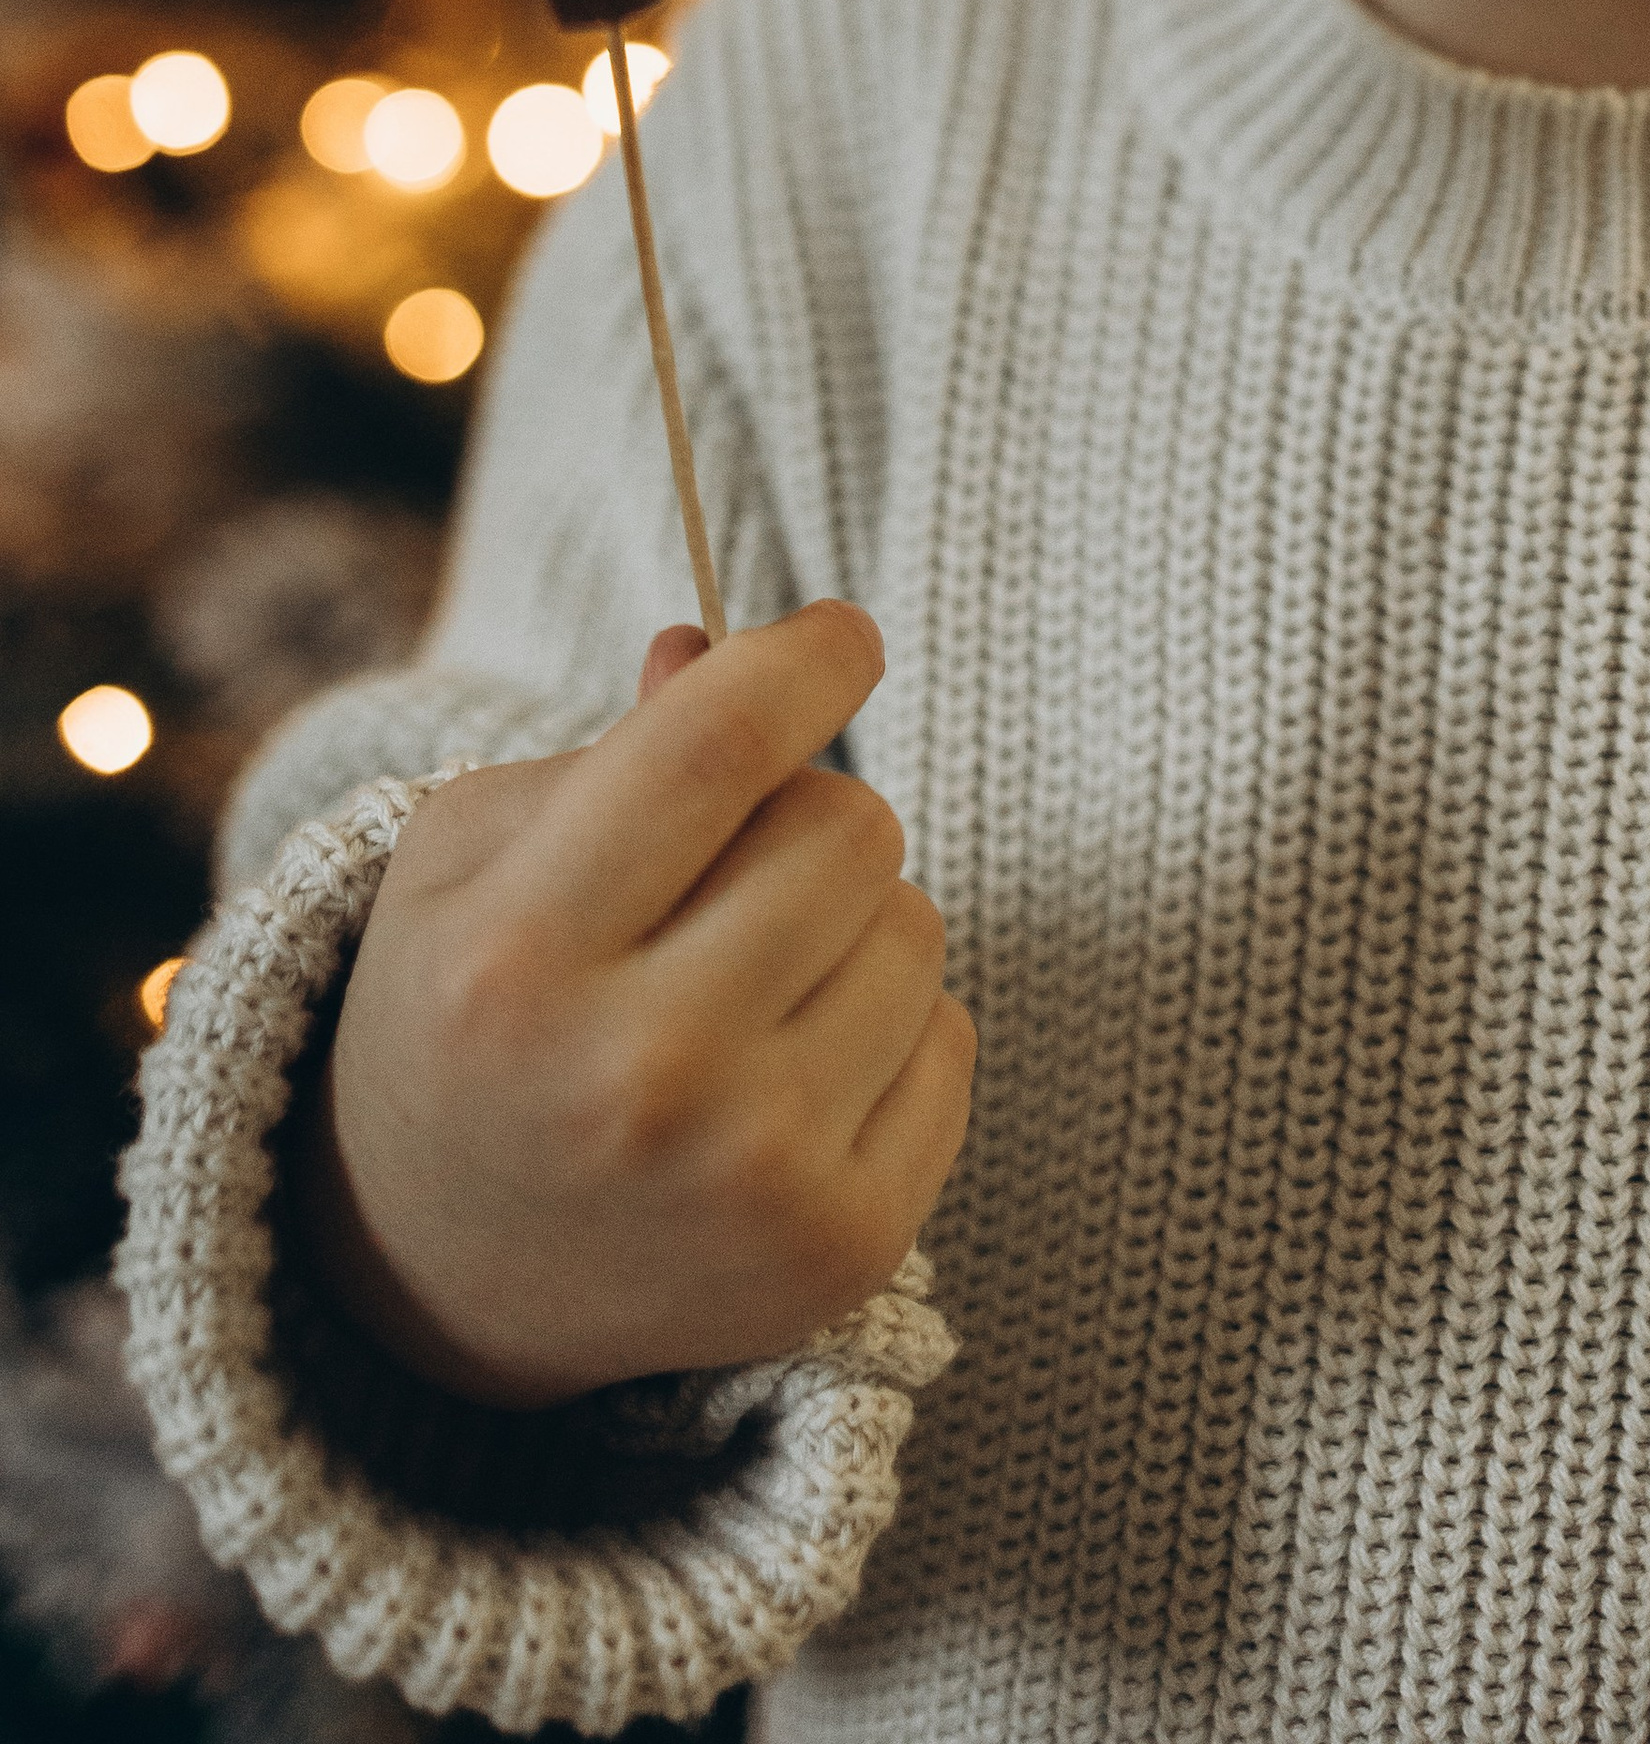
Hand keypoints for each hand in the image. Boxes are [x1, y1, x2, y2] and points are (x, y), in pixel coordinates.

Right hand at [295, 602, 975, 1407]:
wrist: (438, 1275)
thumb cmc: (469, 1014)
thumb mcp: (479, 856)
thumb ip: (616, 742)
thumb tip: (719, 645)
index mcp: (518, 956)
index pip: (721, 743)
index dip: (807, 658)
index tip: (844, 636)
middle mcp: (638, 1078)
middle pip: (847, 827)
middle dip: (808, 814)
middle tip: (739, 868)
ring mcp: (751, 1176)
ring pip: (916, 929)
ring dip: (853, 925)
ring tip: (749, 984)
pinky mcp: (842, 1247)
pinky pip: (950, 1041)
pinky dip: (889, 1033)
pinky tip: (785, 1076)